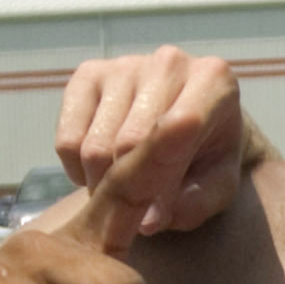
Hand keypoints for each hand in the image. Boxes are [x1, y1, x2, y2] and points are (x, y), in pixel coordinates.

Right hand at [57, 47, 263, 239]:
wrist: (187, 128)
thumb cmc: (206, 159)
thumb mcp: (217, 188)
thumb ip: (194, 203)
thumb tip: (147, 220)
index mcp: (213, 79)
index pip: (177, 129)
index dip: (161, 181)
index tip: (153, 213)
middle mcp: (169, 62)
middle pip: (128, 143)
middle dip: (128, 190)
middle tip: (134, 210)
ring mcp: (125, 64)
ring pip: (94, 147)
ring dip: (101, 184)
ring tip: (120, 189)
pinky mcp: (87, 74)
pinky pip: (67, 141)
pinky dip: (76, 170)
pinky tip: (99, 170)